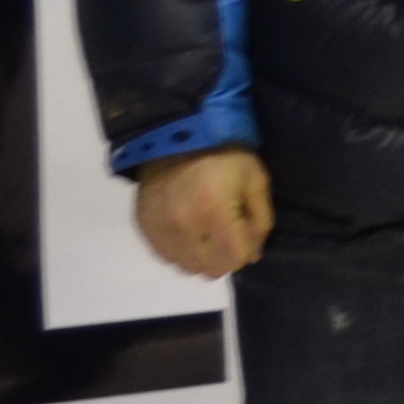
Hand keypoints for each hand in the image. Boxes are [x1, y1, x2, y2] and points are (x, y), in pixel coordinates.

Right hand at [135, 146, 272, 276]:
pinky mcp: (143, 226)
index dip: (248, 249)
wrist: (176, 133)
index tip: (247, 230)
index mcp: (213, 211)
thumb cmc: (224, 154)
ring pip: (187, 267)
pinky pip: (166, 256)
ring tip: (207, 229)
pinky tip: (189, 228)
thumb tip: (252, 255)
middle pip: (211, 269)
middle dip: (226, 256)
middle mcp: (182, 226)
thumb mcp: (255, 178)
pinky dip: (181, 250)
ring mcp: (158, 229)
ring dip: (203, 256)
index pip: (235, 259)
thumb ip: (261, 220)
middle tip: (228, 231)